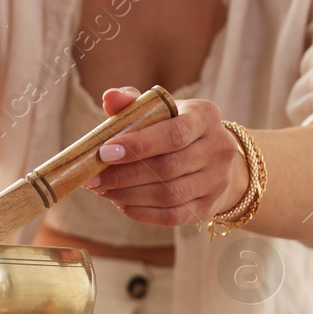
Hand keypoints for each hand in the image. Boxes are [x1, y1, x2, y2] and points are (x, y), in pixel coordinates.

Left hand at [82, 87, 248, 226]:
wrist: (214, 159)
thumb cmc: (176, 129)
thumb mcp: (161, 111)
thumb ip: (134, 104)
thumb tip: (109, 97)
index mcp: (205, 116)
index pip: (173, 134)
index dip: (138, 145)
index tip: (105, 152)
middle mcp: (218, 148)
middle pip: (168, 167)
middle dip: (125, 175)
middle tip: (94, 178)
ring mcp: (217, 181)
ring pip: (169, 195)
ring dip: (129, 195)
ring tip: (104, 191)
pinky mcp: (209, 207)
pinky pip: (172, 216)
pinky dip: (142, 212)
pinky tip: (121, 203)